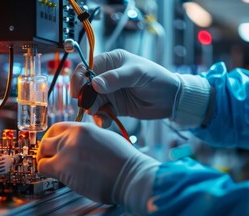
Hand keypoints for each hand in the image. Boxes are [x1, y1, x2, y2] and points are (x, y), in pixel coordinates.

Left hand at [37, 122, 159, 214]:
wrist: (131, 176)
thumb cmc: (124, 163)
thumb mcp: (105, 139)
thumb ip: (87, 139)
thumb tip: (76, 145)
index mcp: (83, 128)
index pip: (56, 128)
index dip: (50, 138)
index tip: (50, 147)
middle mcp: (73, 136)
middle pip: (45, 141)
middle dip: (45, 152)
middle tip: (49, 160)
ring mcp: (67, 151)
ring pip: (42, 155)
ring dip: (46, 163)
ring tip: (55, 171)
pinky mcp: (64, 167)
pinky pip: (44, 168)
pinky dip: (48, 174)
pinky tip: (59, 178)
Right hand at [71, 49, 211, 127]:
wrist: (171, 100)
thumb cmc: (157, 79)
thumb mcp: (137, 74)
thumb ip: (116, 78)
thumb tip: (94, 84)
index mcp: (111, 61)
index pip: (87, 67)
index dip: (79, 79)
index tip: (77, 92)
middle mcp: (107, 76)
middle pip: (85, 86)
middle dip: (84, 98)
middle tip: (89, 107)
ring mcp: (110, 92)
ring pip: (91, 102)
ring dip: (92, 110)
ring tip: (101, 116)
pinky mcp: (114, 107)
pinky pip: (101, 113)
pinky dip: (101, 119)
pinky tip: (106, 122)